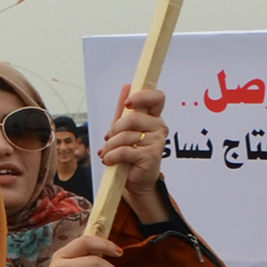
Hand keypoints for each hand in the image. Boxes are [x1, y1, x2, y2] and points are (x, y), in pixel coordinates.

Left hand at [102, 84, 171, 223]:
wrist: (133, 180)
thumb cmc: (128, 153)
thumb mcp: (123, 130)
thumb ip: (124, 110)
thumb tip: (127, 86)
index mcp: (153, 117)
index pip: (157, 97)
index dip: (142, 96)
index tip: (128, 103)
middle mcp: (159, 127)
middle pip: (133, 117)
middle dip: (115, 129)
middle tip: (109, 139)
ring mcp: (158, 141)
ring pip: (126, 135)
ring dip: (110, 146)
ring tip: (107, 153)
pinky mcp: (152, 155)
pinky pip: (125, 150)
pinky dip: (112, 156)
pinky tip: (109, 160)